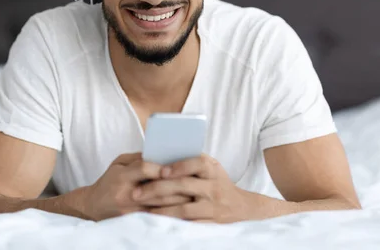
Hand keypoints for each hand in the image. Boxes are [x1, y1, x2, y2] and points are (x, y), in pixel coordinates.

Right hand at [82, 153, 191, 220]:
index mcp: (121, 176)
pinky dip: (172, 212)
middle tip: (195, 180)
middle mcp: (126, 194)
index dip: (161, 167)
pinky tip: (184, 208)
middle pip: (157, 189)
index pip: (144, 169)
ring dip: (180, 200)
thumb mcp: (118, 163)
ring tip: (195, 193)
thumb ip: (139, 158)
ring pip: (161, 206)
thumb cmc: (109, 180)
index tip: (177, 166)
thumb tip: (162, 153)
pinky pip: (158, 217)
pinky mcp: (135, 223)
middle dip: (177, 184)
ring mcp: (130, 211)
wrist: (93, 206)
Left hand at [132, 153, 262, 222]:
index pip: (197, 163)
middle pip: (184, 186)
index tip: (161, 171)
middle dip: (157, 189)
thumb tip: (162, 155)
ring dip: (160, 210)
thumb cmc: (219, 183)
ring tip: (142, 209)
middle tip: (137, 193)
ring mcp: (213, 207)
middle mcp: (214, 187)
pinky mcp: (210, 224)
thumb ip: (192, 162)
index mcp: (212, 170)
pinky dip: (172, 224)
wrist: (243, 207)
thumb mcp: (212, 168)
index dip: (179, 166)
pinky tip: (157, 222)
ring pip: (183, 209)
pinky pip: (188, 225)